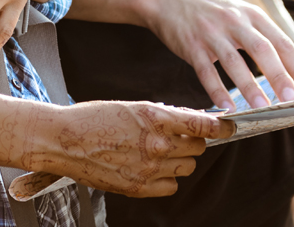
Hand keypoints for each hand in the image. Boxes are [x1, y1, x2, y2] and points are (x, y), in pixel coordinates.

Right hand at [28, 101, 232, 197]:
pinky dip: (166, 177)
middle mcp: (156, 143)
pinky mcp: (140, 187)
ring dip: (179, 158)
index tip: (229, 127)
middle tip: (176, 135)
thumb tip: (187, 121)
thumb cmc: (93, 118)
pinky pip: (171, 185)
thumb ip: (161, 116)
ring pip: (186, 166)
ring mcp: (149, 168)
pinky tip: (149, 166)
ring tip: (157, 149)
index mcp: (153, 117)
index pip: (201, 125)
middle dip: (192, 140)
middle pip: (197, 147)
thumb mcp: (129, 107)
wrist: (64, 140)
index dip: (220, 127)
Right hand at [136, 0, 293, 110]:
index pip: (281, 41)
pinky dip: (217, 90)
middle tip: (292, 101)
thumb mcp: (236, 9)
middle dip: (280, 77)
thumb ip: (258, 32)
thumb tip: (288, 67)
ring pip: (234, 62)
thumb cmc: (205, 6)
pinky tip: (226, 106)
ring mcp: (210, 32)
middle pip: (262, 50)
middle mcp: (232, 20)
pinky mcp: (190, 44)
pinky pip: (206, 70)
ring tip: (263, 109)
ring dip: (250, 87)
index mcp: (249, 13)